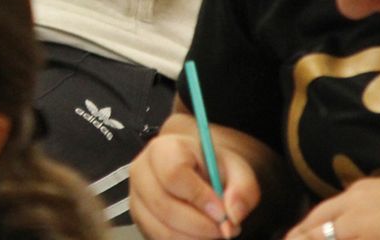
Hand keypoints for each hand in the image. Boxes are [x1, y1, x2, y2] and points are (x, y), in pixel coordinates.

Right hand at [130, 133, 259, 239]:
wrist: (198, 171)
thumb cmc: (213, 168)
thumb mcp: (237, 169)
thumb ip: (243, 189)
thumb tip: (233, 215)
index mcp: (163, 149)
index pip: (173, 174)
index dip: (199, 197)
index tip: (221, 211)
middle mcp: (142, 172)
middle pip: (164, 205)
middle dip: (200, 225)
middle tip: (225, 229)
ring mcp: (136, 197)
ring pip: (161, 228)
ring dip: (194, 238)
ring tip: (215, 231)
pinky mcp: (139, 219)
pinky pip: (159, 239)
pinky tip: (200, 235)